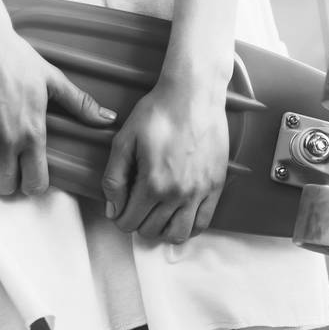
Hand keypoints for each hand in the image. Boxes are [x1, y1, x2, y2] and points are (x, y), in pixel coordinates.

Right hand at [0, 10, 117, 198]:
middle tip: (5, 162)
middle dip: (7, 179)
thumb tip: (109, 119)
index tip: (27, 170)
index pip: (36, 185)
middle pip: (6, 188)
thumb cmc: (15, 56)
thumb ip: (79, 103)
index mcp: (33, 132)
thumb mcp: (51, 78)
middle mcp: (7, 141)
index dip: (32, 182)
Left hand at [101, 76, 228, 242]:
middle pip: (151, 231)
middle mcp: (178, 194)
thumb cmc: (158, 112)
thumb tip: (112, 208)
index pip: (129, 222)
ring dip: (162, 229)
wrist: (193, 94)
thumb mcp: (124, 139)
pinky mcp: (216, 186)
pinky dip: (188, 226)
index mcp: (153, 183)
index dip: (119, 216)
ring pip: (178, 234)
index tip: (120, 206)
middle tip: (136, 204)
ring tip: (156, 212)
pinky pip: (203, 224)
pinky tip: (178, 214)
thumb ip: (114, 177)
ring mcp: (200, 193)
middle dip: (138, 221)